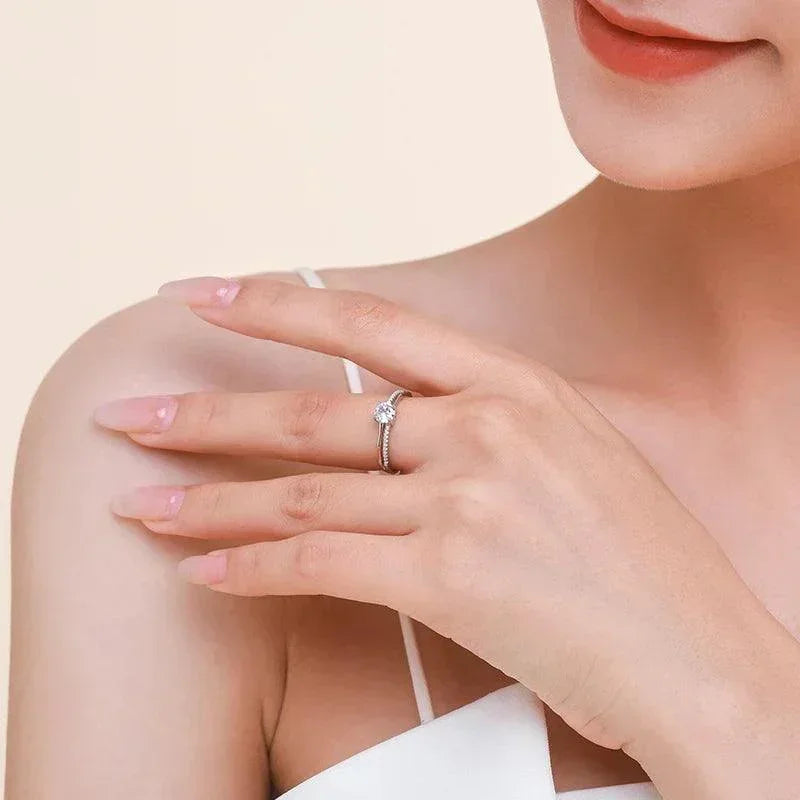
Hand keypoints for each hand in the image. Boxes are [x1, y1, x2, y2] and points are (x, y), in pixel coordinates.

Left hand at [94, 274, 765, 754]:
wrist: (700, 656)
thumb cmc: (642, 561)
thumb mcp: (575, 451)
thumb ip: (489, 422)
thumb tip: (406, 414)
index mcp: (518, 384)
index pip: (371, 325)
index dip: (276, 305)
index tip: (204, 293)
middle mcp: (485, 427)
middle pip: (311, 413)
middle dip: (206, 411)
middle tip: (130, 409)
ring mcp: (465, 499)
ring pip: (297, 491)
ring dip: (206, 495)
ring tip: (138, 498)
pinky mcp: (450, 577)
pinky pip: (317, 562)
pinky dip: (250, 566)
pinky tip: (202, 567)